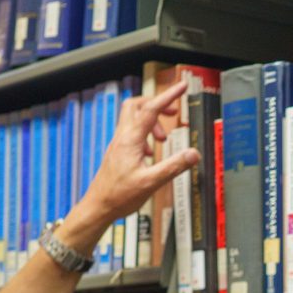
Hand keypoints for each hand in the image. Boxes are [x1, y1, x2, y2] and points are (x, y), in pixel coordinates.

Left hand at [59, 78, 200, 251]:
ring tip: (164, 139)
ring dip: (152, 121)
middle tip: (173, 111)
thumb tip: (193, 154)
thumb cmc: (119, 196)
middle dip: (157, 103)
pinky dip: (145, 134)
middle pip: (137, 105)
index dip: (168, 95)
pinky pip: (131, 132)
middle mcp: (122, 137)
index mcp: (130, 140)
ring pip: (133, 118)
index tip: (182, 86)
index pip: (151, 109)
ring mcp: (118, 143)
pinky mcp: (118, 151)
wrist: (98, 206)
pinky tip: (151, 152)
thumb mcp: (151, 183)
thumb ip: (173, 166)